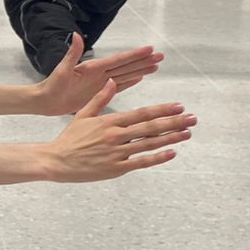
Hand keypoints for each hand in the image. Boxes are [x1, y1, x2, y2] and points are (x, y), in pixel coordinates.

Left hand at [35, 34, 164, 112]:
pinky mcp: (99, 92)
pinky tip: (139, 78)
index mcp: (93, 67)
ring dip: (141, 70)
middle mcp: (99, 73)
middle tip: (161, 56)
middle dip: (144, 61)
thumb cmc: (52, 85)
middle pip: (126, 65)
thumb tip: (76, 34)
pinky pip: (119, 86)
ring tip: (156, 66)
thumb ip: (72, 53)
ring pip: (126, 75)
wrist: (45, 101)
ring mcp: (100, 82)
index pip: (118, 59)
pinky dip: (130, 82)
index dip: (134, 55)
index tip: (150, 49)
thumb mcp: (62, 69)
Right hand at [45, 81, 194, 181]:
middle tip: (192, 118)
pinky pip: (141, 162)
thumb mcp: (83, 115)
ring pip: (150, 143)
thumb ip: (100, 99)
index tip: (179, 106)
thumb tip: (111, 81)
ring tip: (187, 133)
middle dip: (174, 122)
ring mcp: (117, 152)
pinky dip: (158, 157)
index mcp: (109, 121)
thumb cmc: (70, 138)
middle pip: (151, 127)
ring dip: (171, 138)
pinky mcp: (116, 168)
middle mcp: (116, 135)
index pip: (142, 113)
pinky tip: (172, 153)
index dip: (162, 109)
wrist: (56, 160)